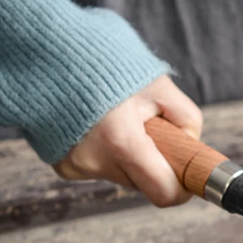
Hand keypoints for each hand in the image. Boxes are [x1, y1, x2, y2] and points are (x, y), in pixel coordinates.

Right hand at [53, 76, 202, 206]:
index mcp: (122, 141)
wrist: (52, 49)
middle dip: (153, 163)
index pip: (163, 193)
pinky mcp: (62, 165)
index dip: (181, 189)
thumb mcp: (159, 86)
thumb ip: (186, 120)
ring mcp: (75, 165)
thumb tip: (190, 149)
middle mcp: (94, 161)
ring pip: (122, 176)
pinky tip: (97, 125)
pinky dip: (105, 153)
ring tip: (116, 120)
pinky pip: (99, 169)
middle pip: (143, 183)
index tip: (186, 177)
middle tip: (146, 129)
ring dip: (129, 157)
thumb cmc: (109, 64)